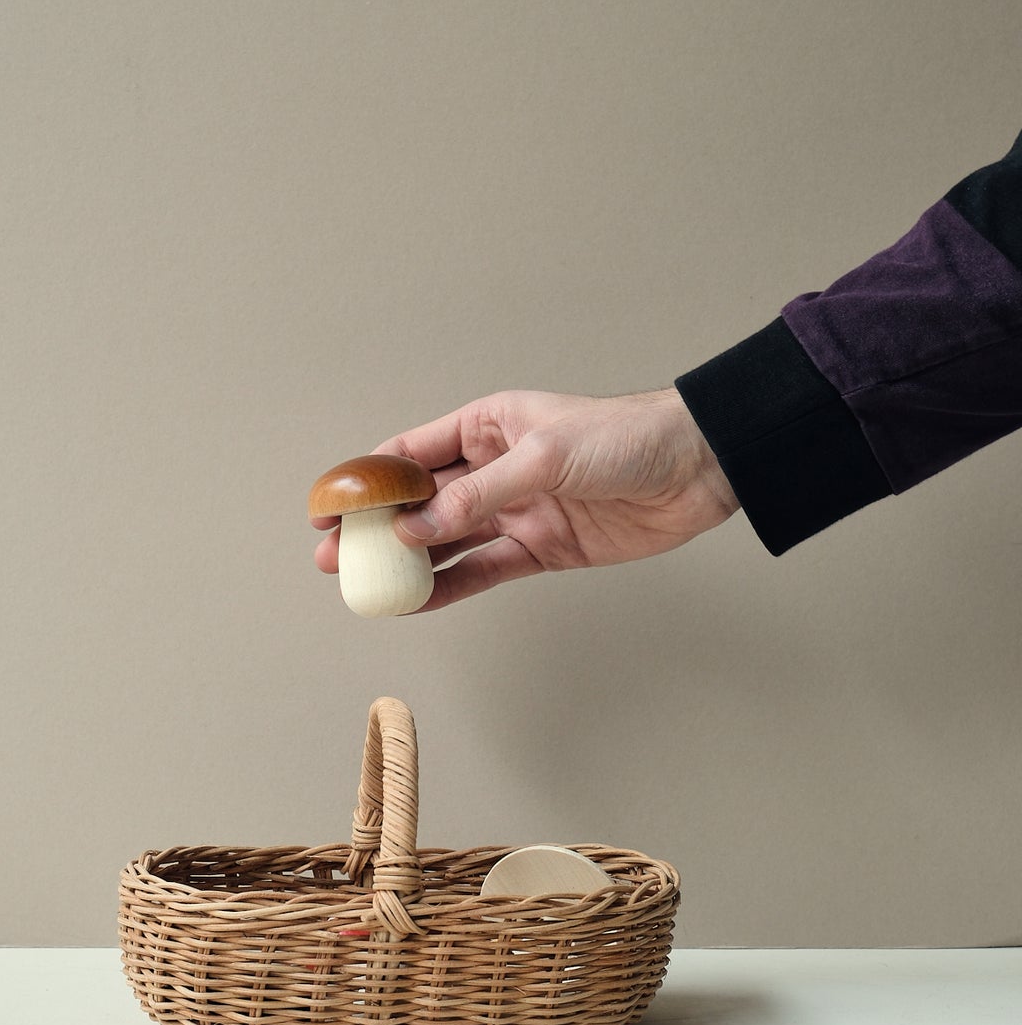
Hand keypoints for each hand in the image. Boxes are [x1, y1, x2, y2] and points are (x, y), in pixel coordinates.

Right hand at [311, 388, 738, 609]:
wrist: (696, 469)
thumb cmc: (625, 438)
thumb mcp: (544, 456)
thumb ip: (478, 494)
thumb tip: (416, 529)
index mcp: (488, 424)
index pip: (411, 453)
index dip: (366, 481)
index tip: (329, 508)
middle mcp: (495, 467)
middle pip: (420, 502)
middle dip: (375, 529)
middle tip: (332, 557)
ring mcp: (517, 509)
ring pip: (448, 540)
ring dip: (407, 563)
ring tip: (365, 585)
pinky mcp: (542, 548)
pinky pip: (485, 569)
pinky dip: (452, 585)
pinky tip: (419, 600)